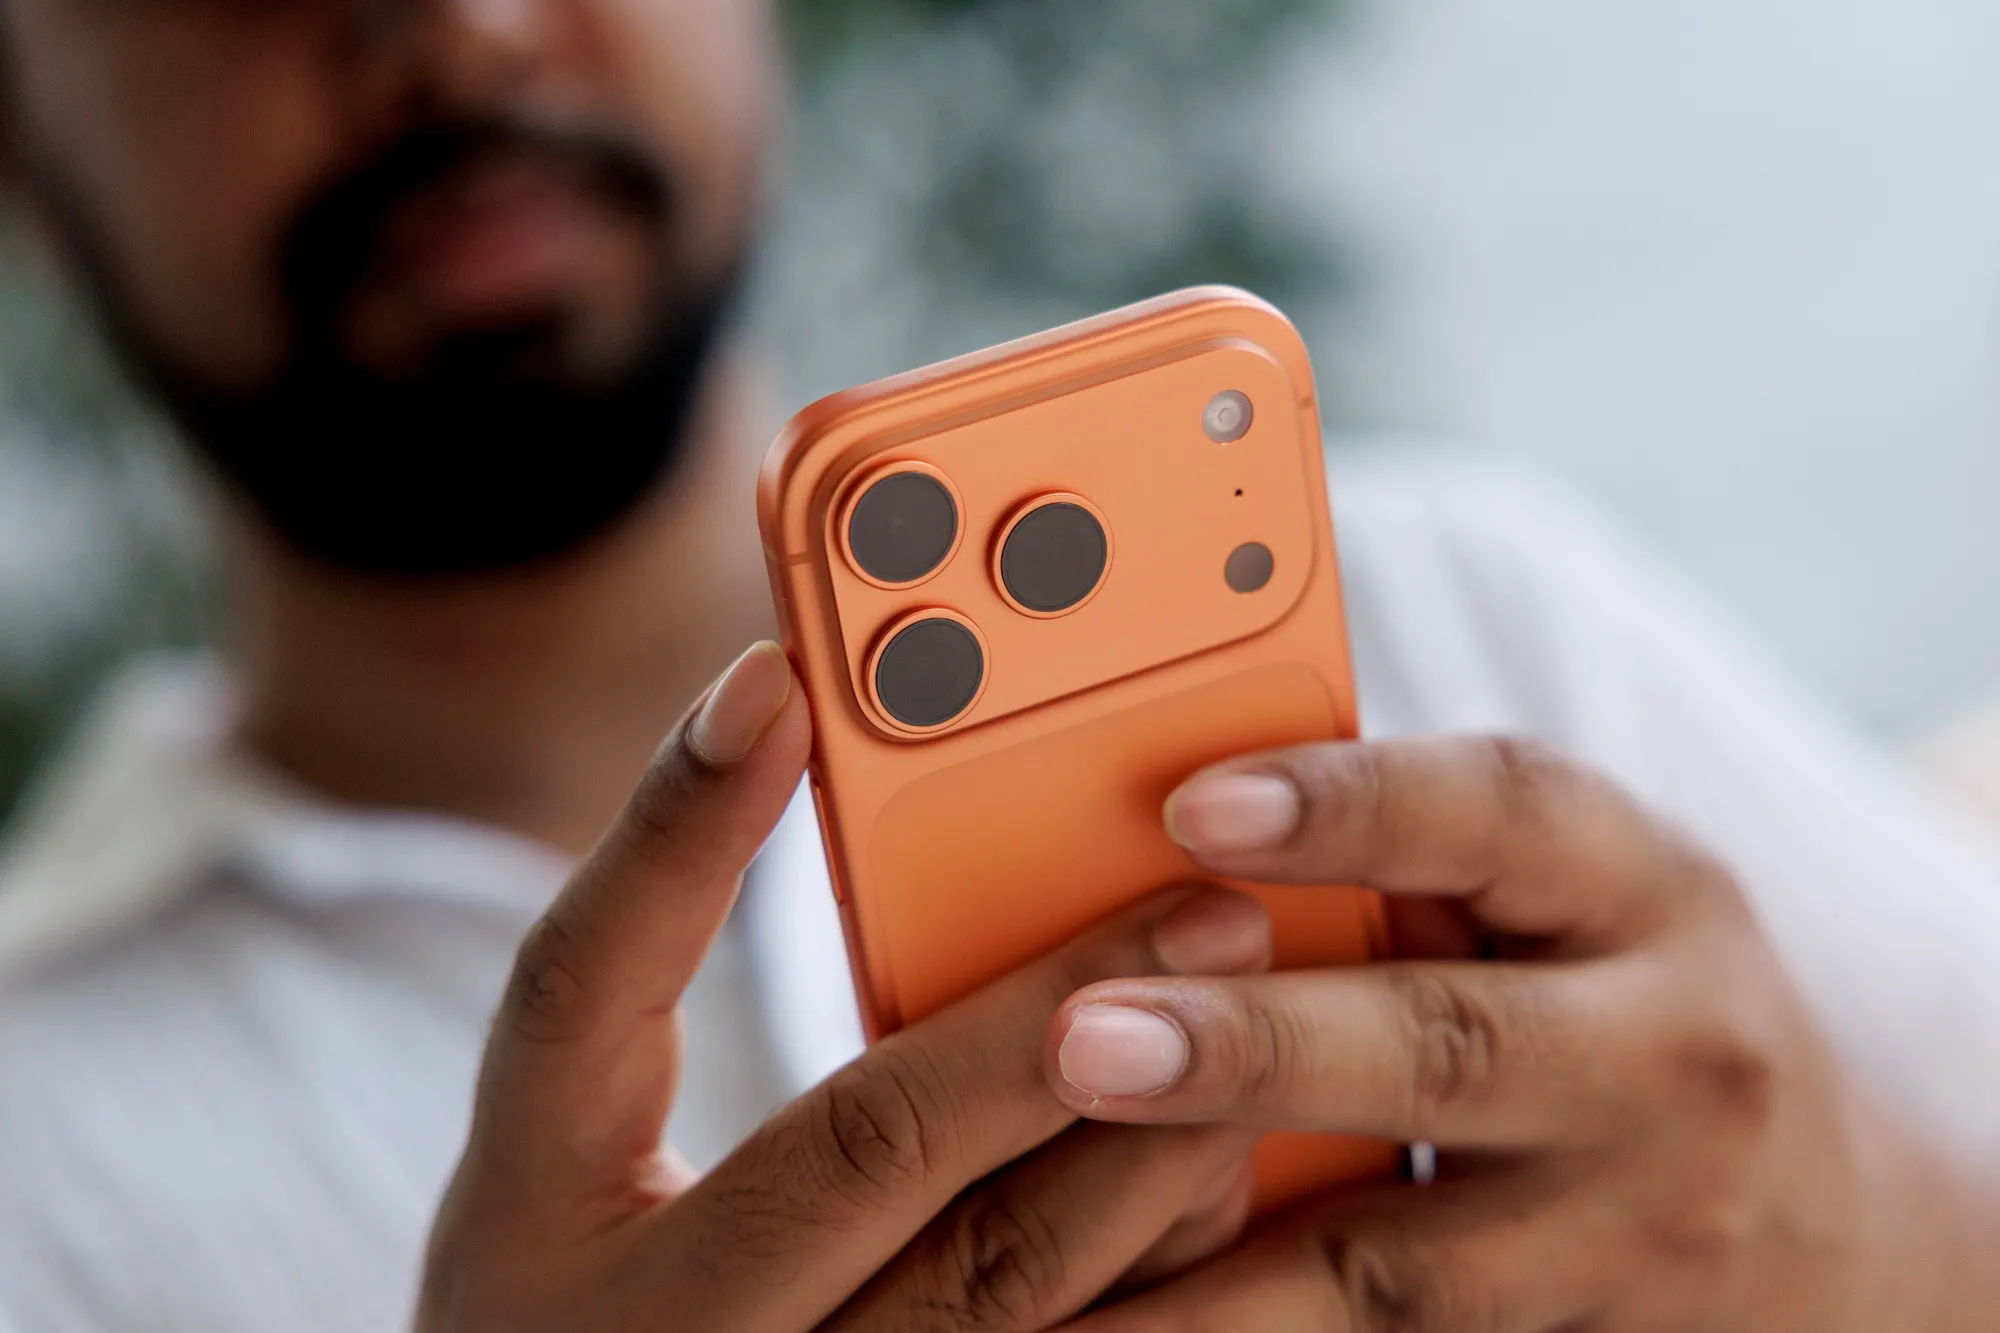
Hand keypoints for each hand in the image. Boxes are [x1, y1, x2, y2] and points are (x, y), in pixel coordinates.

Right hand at [415, 642, 1270, 1332]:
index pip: (580, 990)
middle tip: (1204, 907)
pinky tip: (1228, 1183)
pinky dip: (1165, 1282)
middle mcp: (662, 1332)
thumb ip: (646, 977)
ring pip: (999, 1284)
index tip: (777, 676)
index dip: (675, 826)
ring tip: (1253, 1034)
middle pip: (867, 1143)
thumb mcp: (563, 1156)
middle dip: (1049, 1007)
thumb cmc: (581, 1290)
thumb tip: (776, 723)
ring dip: (1147, 1149)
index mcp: (537, 1218)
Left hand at [1045, 736, 1999, 1331]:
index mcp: (1640, 886)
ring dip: (1217, 1272)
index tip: (1195, 806)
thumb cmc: (1622, 985)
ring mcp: (1625, 1223)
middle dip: (1255, 1051)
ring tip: (1056, 1283)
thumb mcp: (1570, 885)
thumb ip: (1413, 847)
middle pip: (1445, 1048)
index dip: (1348, 804)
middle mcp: (1659, 1053)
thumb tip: (1168, 814)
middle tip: (1085, 1042)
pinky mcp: (1554, 1332)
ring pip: (1404, 1258)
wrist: (1812, 1217)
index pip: (1501, 811)